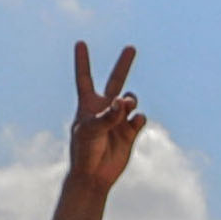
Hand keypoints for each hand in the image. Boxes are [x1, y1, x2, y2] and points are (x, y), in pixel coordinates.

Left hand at [66, 41, 142, 204]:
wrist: (94, 176)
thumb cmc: (84, 152)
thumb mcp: (90, 131)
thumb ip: (106, 115)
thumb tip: (122, 102)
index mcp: (88, 105)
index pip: (85, 78)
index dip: (83, 61)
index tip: (80, 43)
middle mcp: (104, 108)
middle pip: (116, 81)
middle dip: (124, 64)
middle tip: (131, 47)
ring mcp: (118, 119)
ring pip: (131, 100)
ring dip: (131, 100)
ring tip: (126, 108)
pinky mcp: (130, 132)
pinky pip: (140, 118)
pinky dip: (139, 117)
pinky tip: (134, 122)